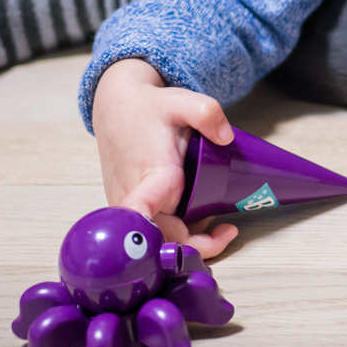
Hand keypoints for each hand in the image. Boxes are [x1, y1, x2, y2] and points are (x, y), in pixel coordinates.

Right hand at [91, 58, 238, 257]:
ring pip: (161, 239)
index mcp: (150, 175)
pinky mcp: (136, 209)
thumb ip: (207, 112)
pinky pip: (158, 231)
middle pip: (163, 239)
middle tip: (229, 230)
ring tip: (220, 224)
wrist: (117, 109)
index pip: (141, 212)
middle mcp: (137, 197)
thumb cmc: (147, 108)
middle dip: (198, 246)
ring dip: (192, 241)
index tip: (181, 241)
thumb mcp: (181, 101)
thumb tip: (226, 137)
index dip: (155, 233)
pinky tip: (202, 217)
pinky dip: (181, 232)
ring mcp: (133, 207)